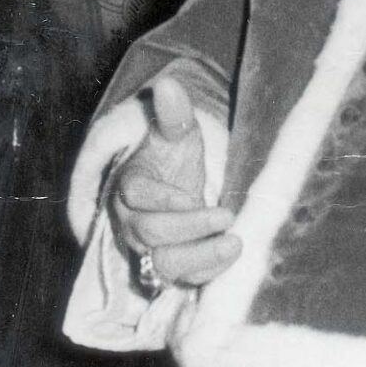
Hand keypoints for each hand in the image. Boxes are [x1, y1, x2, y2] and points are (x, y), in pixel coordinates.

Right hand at [107, 71, 240, 290]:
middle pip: (149, 233)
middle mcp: (132, 222)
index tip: (194, 195)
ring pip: (163, 264)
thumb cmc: (174, 160)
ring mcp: (148, 249)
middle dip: (189, 228)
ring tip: (235, 243)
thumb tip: (169, 85)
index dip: (164, 199)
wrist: (176, 188)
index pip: (136, 196)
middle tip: (225, 215)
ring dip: (199, 257)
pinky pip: (182, 281)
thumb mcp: (177, 135)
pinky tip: (230, 256)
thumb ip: (173, 115)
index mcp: (130, 186)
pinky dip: (206, 273)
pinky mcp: (168, 269)